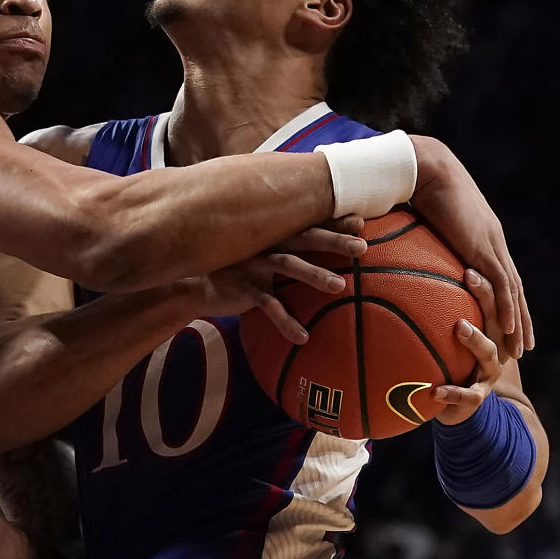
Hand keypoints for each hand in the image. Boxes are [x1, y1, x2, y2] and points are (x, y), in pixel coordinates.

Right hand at [186, 216, 367, 344]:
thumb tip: (328, 258)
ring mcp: (254, 264)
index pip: (310, 223)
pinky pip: (268, 305)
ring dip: (315, 274)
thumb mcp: (264, 254)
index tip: (361, 221)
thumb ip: (290, 250)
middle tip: (361, 247)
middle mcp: (266, 243)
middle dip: (333, 241)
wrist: (198, 285)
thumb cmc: (241, 268)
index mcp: (275, 233)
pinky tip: (303, 337)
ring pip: (288, 265)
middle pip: (305, 238)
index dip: (334, 222)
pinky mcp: (244, 287)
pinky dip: (285, 321)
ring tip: (340, 286)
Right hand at [408, 136, 532, 357]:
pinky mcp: (482, 247)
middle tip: (523, 344)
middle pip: (513, 288)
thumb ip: (413, 238)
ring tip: (520, 348)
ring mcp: (490, 244)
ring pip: (512, 292)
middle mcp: (492, 241)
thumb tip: (391, 249)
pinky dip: (506, 309)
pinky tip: (507, 330)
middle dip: (519, 317)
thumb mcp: (416, 219)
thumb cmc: (415, 186)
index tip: (507, 321)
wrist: (425, 168)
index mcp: (480, 234)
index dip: (505, 299)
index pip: (499, 274)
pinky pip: (500, 285)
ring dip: (518, 322)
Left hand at [429, 269, 507, 423]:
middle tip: (469, 276)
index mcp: (487, 328)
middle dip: (485, 295)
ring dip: (476, 338)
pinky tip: (436, 391)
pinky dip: (453, 392)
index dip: (482, 280)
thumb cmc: (444, 358)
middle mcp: (494, 346)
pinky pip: (468, 395)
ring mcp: (488, 371)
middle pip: (498, 316)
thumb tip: (401, 271)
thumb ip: (427, 307)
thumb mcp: (439, 332)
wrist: (458, 404)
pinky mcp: (478, 396)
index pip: (490, 298)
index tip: (467, 260)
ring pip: (489, 352)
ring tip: (460, 326)